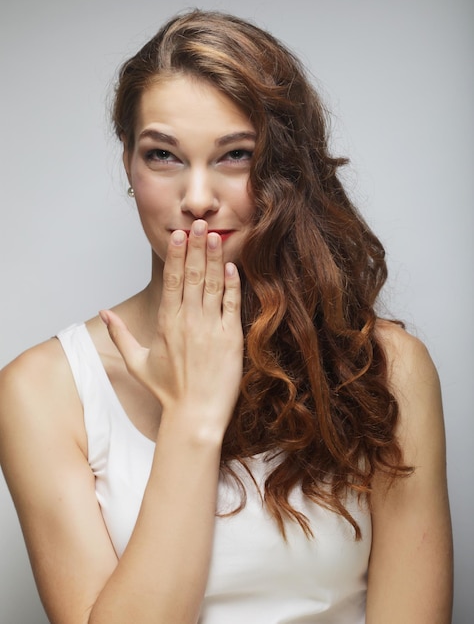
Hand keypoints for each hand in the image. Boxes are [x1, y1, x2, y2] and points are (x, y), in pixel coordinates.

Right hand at [100, 220, 242, 438]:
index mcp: (166, 322)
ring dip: (214, 258)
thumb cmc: (167, 391)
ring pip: (212, 284)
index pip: (171, 280)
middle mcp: (188, 320)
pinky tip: (232, 267)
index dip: (176, 254)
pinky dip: (232, 284)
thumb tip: (102, 312)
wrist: (196, 415)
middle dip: (195, 247)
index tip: (178, 234)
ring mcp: (210, 328)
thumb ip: (119, 334)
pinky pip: (232, 305)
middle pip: (193, 275)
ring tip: (214, 235)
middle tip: (199, 223)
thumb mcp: (136, 362)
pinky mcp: (231, 338)